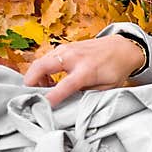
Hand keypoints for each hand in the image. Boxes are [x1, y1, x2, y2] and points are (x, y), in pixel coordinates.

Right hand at [22, 34, 145, 107]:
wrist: (122, 48)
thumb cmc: (115, 70)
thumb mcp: (106, 88)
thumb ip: (88, 94)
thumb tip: (70, 102)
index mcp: (87, 71)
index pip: (65, 85)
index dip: (53, 96)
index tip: (44, 105)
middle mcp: (73, 58)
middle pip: (42, 66)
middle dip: (30, 81)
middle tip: (30, 95)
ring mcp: (66, 49)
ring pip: (40, 61)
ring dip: (35, 76)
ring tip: (44, 89)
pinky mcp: (64, 47)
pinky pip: (46, 58)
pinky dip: (42, 69)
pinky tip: (50, 79)